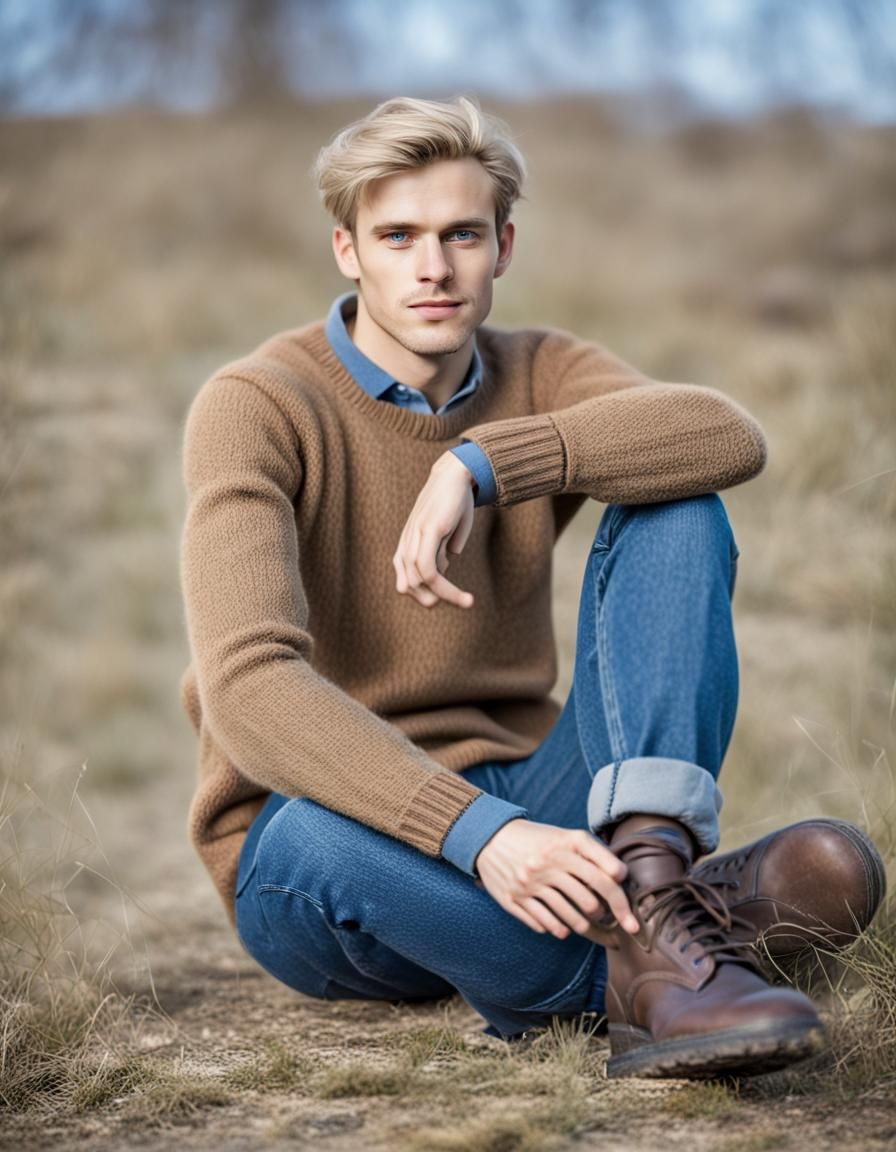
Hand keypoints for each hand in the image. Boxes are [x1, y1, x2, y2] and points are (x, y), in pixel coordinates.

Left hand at [393, 452, 476, 608]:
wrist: (457, 473)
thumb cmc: (453, 503)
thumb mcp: (447, 533)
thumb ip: (440, 552)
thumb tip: (441, 571)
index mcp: (408, 543)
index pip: (404, 581)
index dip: (422, 595)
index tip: (446, 599)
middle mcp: (407, 541)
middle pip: (408, 586)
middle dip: (432, 600)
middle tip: (458, 602)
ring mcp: (416, 536)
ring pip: (420, 581)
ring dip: (446, 597)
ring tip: (468, 602)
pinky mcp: (430, 531)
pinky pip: (429, 570)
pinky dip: (446, 589)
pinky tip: (464, 594)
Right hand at [475, 820, 639, 938]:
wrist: (489, 836)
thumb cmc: (536, 839)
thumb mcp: (564, 836)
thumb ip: (593, 853)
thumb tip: (620, 876)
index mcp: (566, 844)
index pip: (605, 877)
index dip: (622, 900)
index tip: (629, 914)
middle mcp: (549, 862)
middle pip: (591, 901)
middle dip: (606, 917)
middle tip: (609, 921)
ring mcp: (530, 883)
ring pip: (571, 918)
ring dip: (584, 926)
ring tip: (587, 924)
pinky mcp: (514, 899)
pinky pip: (545, 925)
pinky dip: (559, 929)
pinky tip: (562, 927)